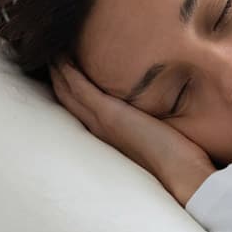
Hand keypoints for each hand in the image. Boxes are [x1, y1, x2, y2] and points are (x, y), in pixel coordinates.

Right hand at [49, 59, 215, 206]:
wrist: (183, 178)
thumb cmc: (180, 164)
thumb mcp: (163, 142)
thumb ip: (157, 130)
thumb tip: (169, 119)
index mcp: (111, 139)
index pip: (83, 112)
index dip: (71, 93)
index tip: (65, 74)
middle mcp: (99, 133)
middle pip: (68, 102)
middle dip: (57, 80)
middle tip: (48, 57)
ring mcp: (102, 124)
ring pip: (68, 94)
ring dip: (58, 72)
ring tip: (50, 52)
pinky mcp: (109, 115)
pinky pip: (80, 89)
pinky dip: (68, 72)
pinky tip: (61, 56)